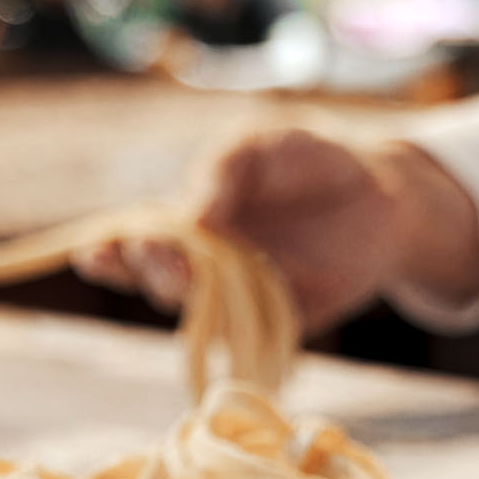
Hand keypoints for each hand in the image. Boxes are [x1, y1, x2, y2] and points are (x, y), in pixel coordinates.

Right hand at [72, 129, 478, 333]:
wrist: (384, 196)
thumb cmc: (310, 162)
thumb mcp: (261, 146)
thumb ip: (223, 171)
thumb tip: (193, 217)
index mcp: (188, 223)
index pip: (135, 243)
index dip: (110, 252)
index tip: (94, 253)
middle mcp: (206, 267)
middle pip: (158, 280)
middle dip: (146, 268)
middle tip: (151, 249)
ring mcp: (241, 298)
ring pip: (198, 310)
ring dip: (188, 293)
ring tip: (188, 266)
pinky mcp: (279, 321)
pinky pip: (250, 333)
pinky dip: (237, 327)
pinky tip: (234, 306)